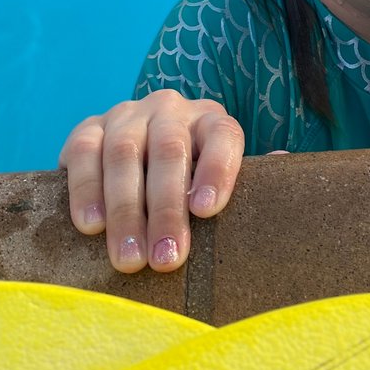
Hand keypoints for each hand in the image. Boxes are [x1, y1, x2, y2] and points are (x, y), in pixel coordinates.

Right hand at [59, 90, 244, 272]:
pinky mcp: (88, 128)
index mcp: (212, 120)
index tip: (207, 210)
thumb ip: (250, 179)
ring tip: (129, 258)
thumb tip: (285, 166)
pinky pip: (84, 152)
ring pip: (125, 153)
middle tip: (166, 260)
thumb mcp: (221, 178)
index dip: (218, 169)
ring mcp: (127, 115)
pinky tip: (92, 226)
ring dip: (125, 208)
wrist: (137, 153)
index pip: (223, 136)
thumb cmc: (193, 180)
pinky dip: (86, 189)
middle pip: (170, 150)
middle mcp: (171, 109)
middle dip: (166, 208)